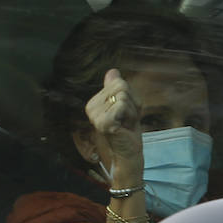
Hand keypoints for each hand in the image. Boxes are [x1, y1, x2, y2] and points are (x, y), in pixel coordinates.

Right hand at [84, 68, 142, 182]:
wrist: (129, 151)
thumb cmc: (128, 128)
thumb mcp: (126, 103)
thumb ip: (118, 88)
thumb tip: (112, 71)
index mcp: (94, 102)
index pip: (117, 82)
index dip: (129, 96)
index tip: (125, 111)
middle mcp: (91, 107)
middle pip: (120, 86)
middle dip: (131, 102)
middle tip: (127, 118)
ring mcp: (95, 115)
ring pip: (123, 95)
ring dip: (132, 110)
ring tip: (126, 122)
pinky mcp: (103, 122)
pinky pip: (123, 104)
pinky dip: (131, 115)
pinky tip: (125, 126)